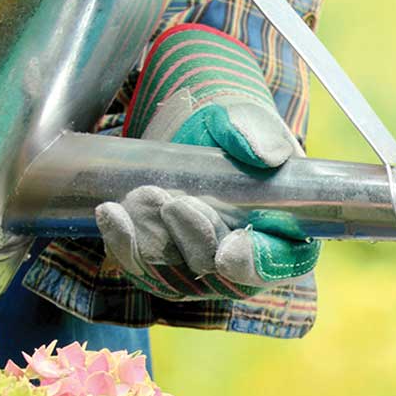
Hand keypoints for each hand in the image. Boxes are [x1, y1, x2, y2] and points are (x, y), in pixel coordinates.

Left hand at [95, 26, 319, 297]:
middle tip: (173, 203)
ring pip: (175, 275)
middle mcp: (244, 262)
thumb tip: (264, 155)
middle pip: (221, 276)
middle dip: (194, 241)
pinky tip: (111, 213)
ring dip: (155, 240)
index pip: (279, 263)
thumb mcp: (248, 119)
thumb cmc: (231, 127)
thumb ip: (258, 133)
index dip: (256, 263)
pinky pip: (141, 267)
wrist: (192, 128)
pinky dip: (124, 243)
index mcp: (285, 234)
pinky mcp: (162, 263)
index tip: (229, 253)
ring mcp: (200, 266)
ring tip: (140, 196)